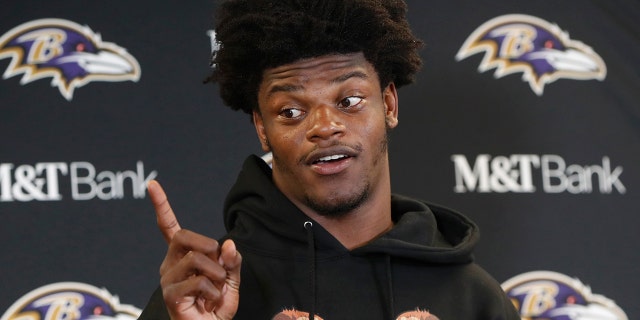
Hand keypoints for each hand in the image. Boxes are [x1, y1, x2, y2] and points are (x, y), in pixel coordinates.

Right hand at [148, 180, 240, 319]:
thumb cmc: (215, 307)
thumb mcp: (231, 280)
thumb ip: (231, 262)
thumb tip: (227, 245)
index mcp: (181, 257)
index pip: (168, 227)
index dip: (161, 205)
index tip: (152, 184)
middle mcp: (169, 265)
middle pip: (183, 235)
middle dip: (208, 244)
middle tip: (219, 266)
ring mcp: (167, 280)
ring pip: (195, 258)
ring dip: (217, 273)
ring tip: (217, 289)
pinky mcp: (170, 295)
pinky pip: (199, 281)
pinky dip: (214, 291)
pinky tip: (210, 301)